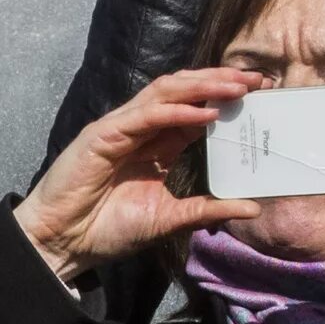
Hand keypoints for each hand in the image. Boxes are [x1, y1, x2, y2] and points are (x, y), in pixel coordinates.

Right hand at [15, 71, 263, 287]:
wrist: (63, 243)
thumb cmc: (107, 230)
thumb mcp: (169, 220)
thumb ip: (207, 210)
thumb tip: (251, 207)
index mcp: (157, 145)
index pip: (197, 110)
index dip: (227, 98)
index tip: (261, 94)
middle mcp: (141, 129)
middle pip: (184, 91)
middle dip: (220, 82)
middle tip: (257, 80)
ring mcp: (121, 128)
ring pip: (166, 92)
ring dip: (203, 86)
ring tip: (236, 86)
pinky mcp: (103, 135)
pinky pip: (145, 116)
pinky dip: (176, 111)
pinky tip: (204, 113)